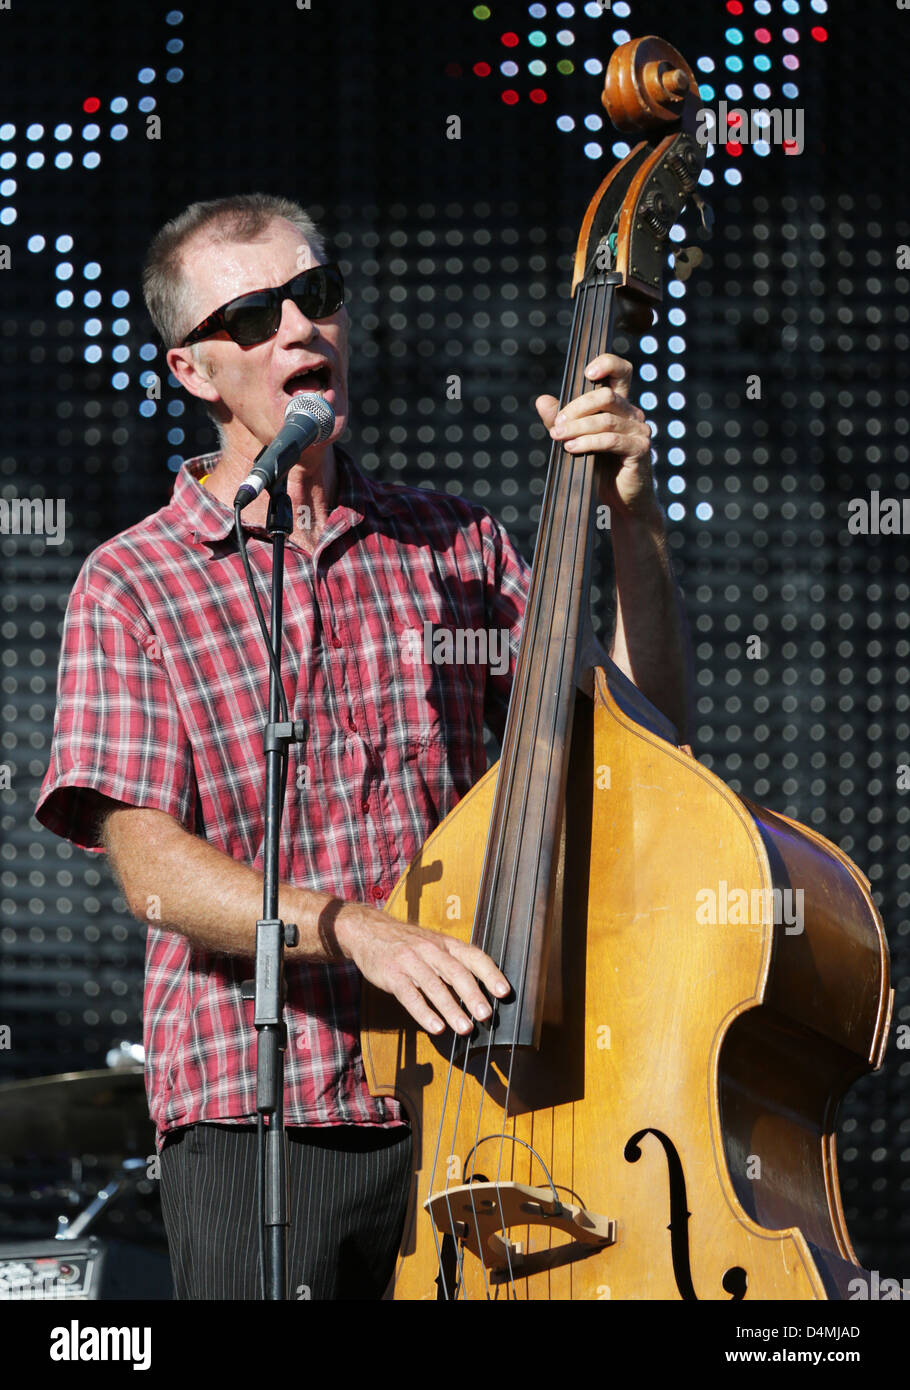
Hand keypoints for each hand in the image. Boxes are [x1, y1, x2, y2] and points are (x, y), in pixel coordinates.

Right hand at [334, 903, 509, 1035]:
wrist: (369, 931)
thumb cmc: (408, 943)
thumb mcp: (434, 944)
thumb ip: (455, 963)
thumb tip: (483, 989)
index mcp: (446, 944)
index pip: (473, 957)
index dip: (490, 974)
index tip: (504, 992)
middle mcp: (431, 950)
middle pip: (456, 973)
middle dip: (473, 995)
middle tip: (486, 1016)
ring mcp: (411, 962)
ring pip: (435, 987)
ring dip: (452, 1009)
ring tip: (465, 1028)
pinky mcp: (393, 975)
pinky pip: (410, 996)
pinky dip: (424, 1013)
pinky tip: (436, 1027)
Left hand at [535, 353, 657, 520]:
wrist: (619, 503)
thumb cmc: (599, 469)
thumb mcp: (576, 439)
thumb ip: (561, 420)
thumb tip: (542, 400)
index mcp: (620, 405)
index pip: (622, 371)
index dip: (607, 363)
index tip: (586, 373)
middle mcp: (633, 414)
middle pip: (606, 396)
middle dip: (576, 408)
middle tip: (556, 425)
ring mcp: (639, 431)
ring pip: (605, 419)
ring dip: (577, 427)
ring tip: (558, 437)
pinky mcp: (640, 449)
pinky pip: (611, 440)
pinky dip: (588, 443)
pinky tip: (572, 449)